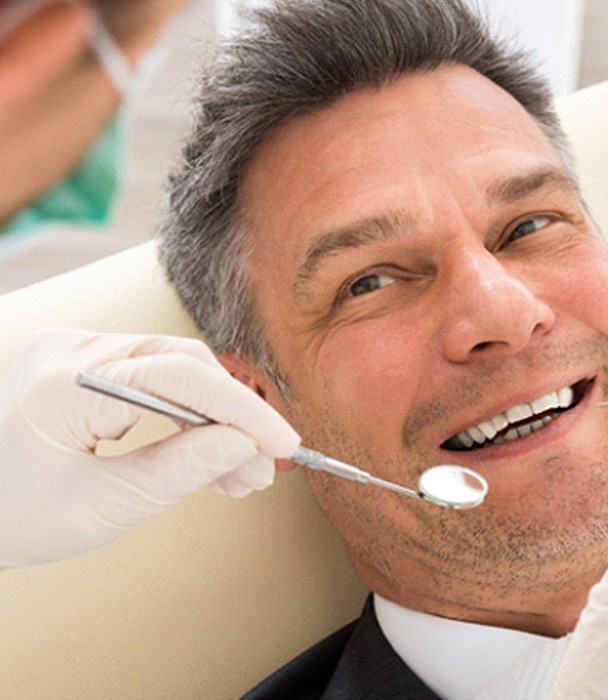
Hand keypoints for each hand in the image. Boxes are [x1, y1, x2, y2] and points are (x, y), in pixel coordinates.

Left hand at [0, 328, 299, 568]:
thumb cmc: (10, 516)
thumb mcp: (100, 507)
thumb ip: (178, 471)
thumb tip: (243, 445)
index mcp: (65, 385)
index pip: (180, 378)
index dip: (243, 410)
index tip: (283, 443)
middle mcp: (71, 351)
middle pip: (183, 366)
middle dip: (233, 418)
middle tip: (263, 467)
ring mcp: (76, 352)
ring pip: (175, 373)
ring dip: (214, 421)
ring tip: (241, 473)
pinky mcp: (83, 365)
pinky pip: (153, 380)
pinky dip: (185, 416)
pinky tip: (210, 453)